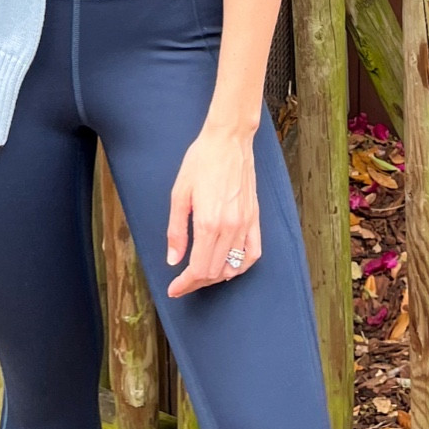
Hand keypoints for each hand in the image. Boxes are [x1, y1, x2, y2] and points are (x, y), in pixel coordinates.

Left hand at [165, 123, 260, 297]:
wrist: (228, 139)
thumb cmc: (201, 161)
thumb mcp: (179, 193)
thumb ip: (176, 230)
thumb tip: (173, 259)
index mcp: (208, 223)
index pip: (198, 268)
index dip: (185, 283)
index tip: (174, 289)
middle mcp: (229, 227)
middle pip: (214, 271)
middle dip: (196, 282)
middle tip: (182, 282)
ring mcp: (245, 223)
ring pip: (233, 266)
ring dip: (216, 276)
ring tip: (202, 274)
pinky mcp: (255, 217)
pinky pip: (253, 252)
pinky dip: (242, 266)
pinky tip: (231, 267)